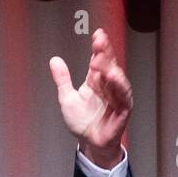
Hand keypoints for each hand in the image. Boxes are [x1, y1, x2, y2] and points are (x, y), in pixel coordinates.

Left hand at [48, 28, 132, 166]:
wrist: (89, 142)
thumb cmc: (82, 121)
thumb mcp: (67, 98)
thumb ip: (62, 79)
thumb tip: (54, 60)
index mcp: (96, 81)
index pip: (99, 60)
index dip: (99, 48)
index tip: (97, 34)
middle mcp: (108, 86)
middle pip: (108, 65)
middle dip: (105, 52)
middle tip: (100, 39)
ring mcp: (117, 97)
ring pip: (117, 79)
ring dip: (111, 67)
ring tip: (103, 58)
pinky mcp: (122, 109)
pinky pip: (123, 96)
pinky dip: (119, 86)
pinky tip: (114, 77)